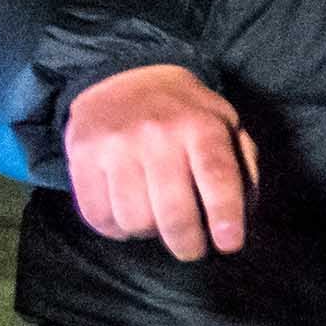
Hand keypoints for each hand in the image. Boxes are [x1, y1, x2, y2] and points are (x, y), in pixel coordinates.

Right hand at [62, 64, 256, 260]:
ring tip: (155, 219)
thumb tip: (244, 216)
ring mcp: (115, 144)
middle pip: (174, 213)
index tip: (229, 245)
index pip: (217, 177)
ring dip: (148, 233)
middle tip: (191, 249)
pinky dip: (114, 228)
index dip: (225, 216)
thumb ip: (242, 167)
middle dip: (188, 245)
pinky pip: (98, 216)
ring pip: (134, 221)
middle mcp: (156, 133)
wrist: (124, 76)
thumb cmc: (185, 114)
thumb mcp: (225, 124)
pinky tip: (125, 216)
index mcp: (200, 125)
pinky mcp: (82, 154)